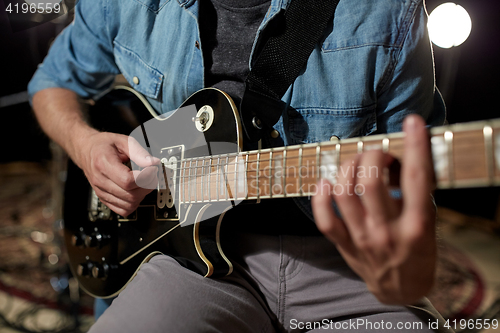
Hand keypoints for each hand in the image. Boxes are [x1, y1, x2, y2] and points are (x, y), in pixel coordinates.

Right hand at [75, 131, 159, 216]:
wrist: (86, 150)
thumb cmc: (103, 145)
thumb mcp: (122, 140)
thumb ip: (138, 151)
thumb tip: (152, 162)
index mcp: (103, 164)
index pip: (127, 181)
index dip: (145, 177)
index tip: (152, 169)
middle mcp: (100, 181)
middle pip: (130, 195)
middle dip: (147, 186)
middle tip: (152, 175)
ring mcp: (101, 192)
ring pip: (129, 205)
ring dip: (142, 195)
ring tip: (145, 182)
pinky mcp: (104, 198)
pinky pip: (123, 210)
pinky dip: (134, 204)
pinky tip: (136, 192)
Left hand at [312, 115, 435, 304]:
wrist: (402, 289)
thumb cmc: (418, 251)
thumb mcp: (430, 224)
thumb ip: (416, 195)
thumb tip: (402, 157)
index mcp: (417, 226)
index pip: (416, 179)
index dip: (414, 147)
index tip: (412, 124)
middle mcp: (388, 232)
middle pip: (371, 183)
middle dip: (372, 156)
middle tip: (377, 152)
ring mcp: (363, 240)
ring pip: (344, 195)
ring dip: (347, 168)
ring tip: (355, 161)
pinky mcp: (345, 245)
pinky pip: (325, 219)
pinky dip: (320, 197)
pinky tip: (326, 182)